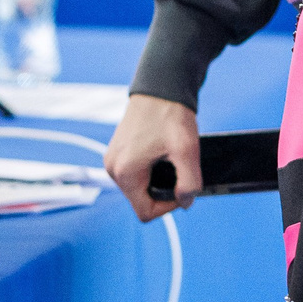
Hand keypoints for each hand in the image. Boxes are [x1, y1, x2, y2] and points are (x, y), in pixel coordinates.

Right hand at [106, 93, 200, 221]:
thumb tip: (185, 202)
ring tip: (170, 161)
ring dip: (156, 183)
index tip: (182, 188)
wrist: (159, 89)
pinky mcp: (117, 153)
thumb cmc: (170, 116)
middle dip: (162, 193)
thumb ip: (190, 183)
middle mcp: (113, 168)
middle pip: (140, 201)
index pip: (145, 212)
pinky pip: (133, 175)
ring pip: (137, 189)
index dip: (168, 207)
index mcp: (125, 172)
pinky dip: (149, 173)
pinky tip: (160, 156)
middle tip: (179, 172)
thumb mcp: (186, 151)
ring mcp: (112, 160)